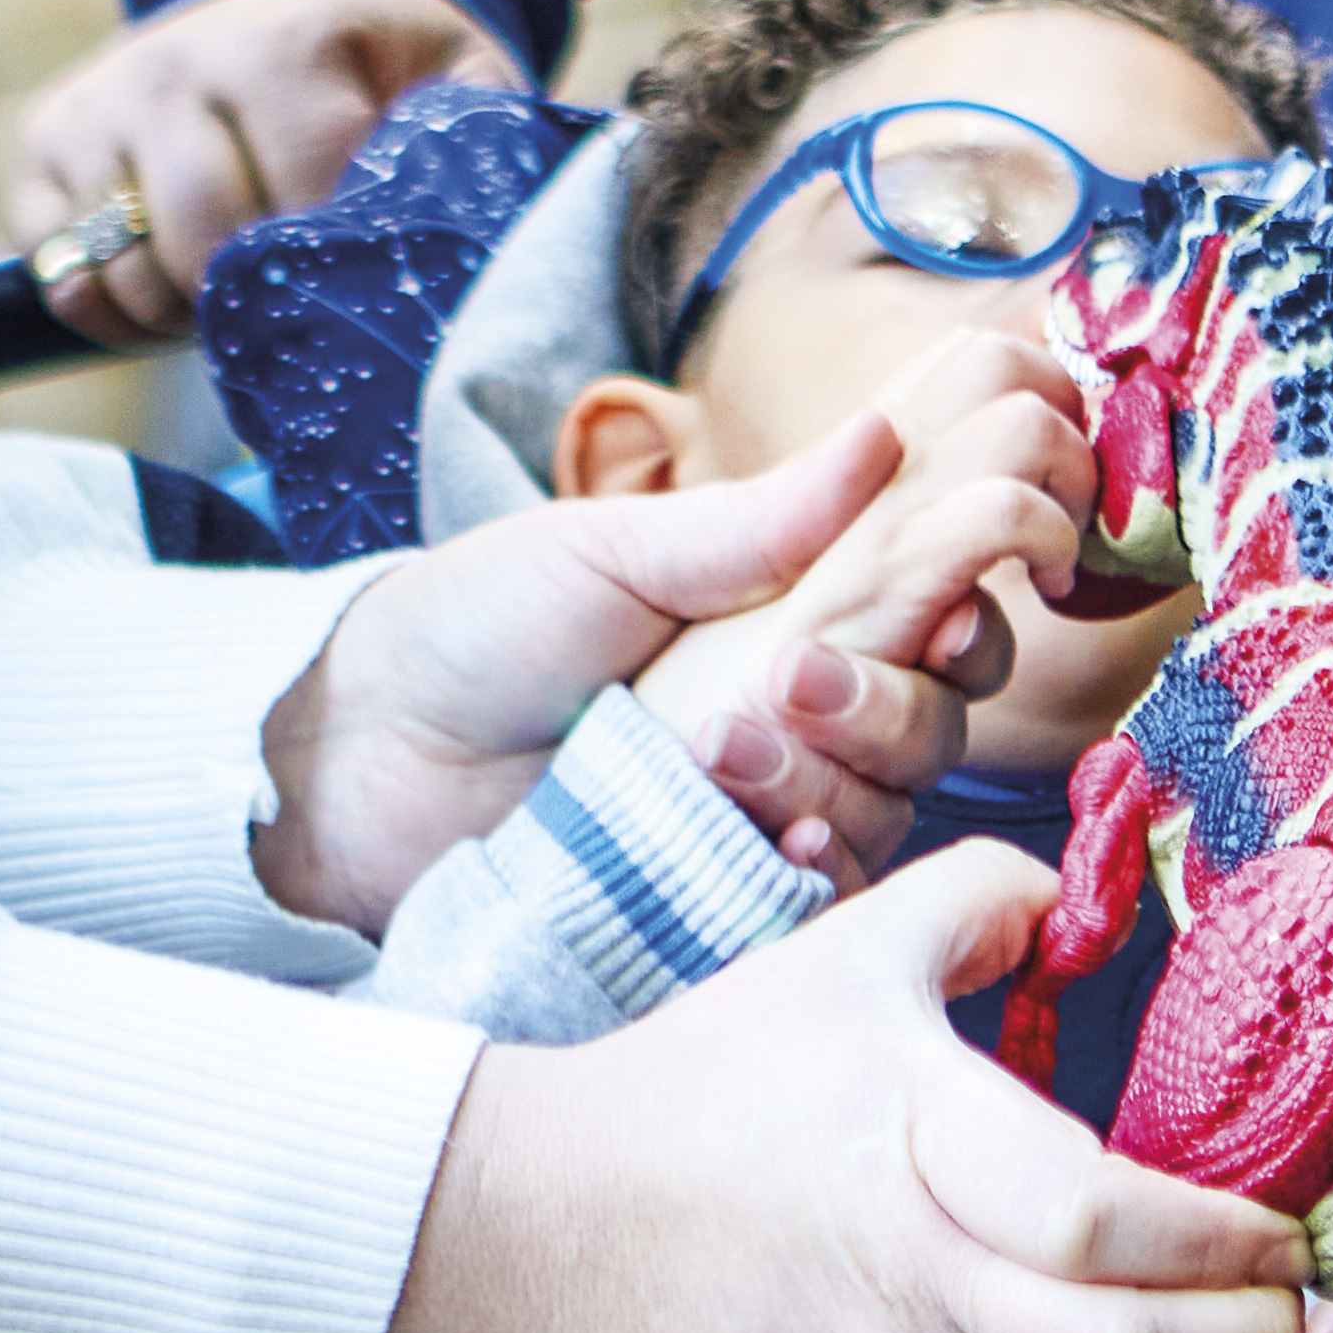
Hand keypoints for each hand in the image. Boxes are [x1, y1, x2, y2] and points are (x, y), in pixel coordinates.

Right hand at [9, 0, 512, 340]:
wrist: (278, 15)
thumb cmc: (384, 73)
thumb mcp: (458, 80)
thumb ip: (482, 149)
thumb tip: (502, 247)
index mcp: (283, 43)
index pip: (301, 194)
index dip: (337, 267)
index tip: (368, 295)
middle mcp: (173, 64)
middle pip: (202, 239)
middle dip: (257, 304)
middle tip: (302, 319)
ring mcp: (96, 107)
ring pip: (126, 269)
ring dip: (187, 319)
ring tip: (243, 307)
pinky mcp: (42, 150)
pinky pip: (63, 278)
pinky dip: (117, 317)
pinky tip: (176, 302)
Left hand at [256, 415, 918, 934]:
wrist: (364, 762)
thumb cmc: (476, 633)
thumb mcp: (613, 553)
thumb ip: (755, 520)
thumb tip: (880, 432)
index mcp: (789, 611)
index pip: (938, 613)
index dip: (969, 609)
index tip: (948, 606)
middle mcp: (802, 714)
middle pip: (936, 718)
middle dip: (882, 701)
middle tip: (785, 678)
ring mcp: (773, 809)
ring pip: (895, 805)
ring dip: (830, 776)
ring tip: (715, 755)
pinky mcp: (737, 898)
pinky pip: (835, 899)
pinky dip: (823, 869)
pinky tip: (778, 846)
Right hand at [376, 839, 1312, 1332]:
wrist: (539, 1243)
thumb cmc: (701, 1090)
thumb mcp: (845, 952)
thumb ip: (985, 898)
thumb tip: (1081, 901)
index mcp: (924, 1158)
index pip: (1115, 1223)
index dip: (1226, 1233)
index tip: (1274, 1218)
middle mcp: (925, 1300)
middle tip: (1284, 1301)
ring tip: (1201, 1329)